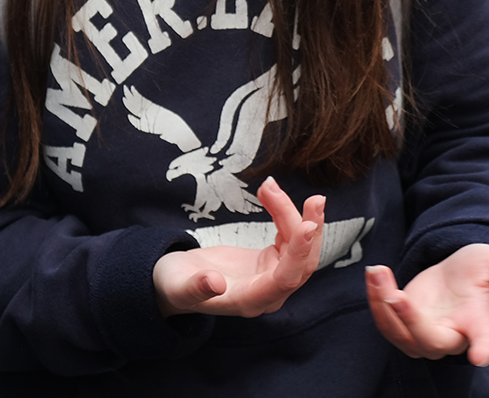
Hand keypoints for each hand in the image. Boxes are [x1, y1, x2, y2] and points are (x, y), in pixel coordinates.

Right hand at [152, 177, 324, 317]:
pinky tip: (271, 194)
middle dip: (309, 230)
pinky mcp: (270, 263)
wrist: (175, 283)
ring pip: (300, 250)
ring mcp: (272, 279)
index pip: (284, 280)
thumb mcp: (178, 285)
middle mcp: (267, 294)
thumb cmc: (174, 285)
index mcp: (248, 301)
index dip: (298, 255)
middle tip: (314, 198)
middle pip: (302, 264)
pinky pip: (289, 240)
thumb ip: (196, 287)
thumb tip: (214, 283)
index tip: (307, 226)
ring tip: (276, 186)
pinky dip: (285, 216)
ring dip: (300, 218)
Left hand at [366, 243, 488, 365]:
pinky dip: (374, 300)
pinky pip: (385, 323)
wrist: (461, 275)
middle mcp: (453, 337)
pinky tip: (374, 275)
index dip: (485, 349)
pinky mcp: (404, 326)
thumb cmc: (483, 273)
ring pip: (400, 335)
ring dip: (382, 306)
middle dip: (411, 323)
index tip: (481, 356)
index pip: (487, 342)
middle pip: (431, 343)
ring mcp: (426, 335)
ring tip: (377, 272)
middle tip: (396, 296)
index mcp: (481, 324)